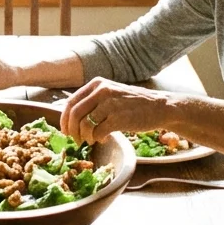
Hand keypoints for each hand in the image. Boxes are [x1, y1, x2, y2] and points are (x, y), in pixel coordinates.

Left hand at [61, 76, 176, 144]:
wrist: (159, 107)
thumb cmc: (133, 103)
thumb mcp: (111, 93)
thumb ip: (93, 100)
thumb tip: (69, 116)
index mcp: (97, 84)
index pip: (71, 102)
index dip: (64, 119)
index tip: (65, 130)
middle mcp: (102, 91)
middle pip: (74, 114)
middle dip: (72, 131)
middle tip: (77, 140)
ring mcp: (110, 104)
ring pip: (84, 125)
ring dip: (85, 137)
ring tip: (93, 140)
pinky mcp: (118, 119)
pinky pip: (98, 133)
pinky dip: (98, 139)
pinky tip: (105, 139)